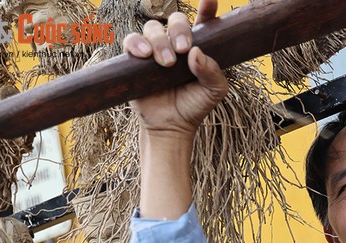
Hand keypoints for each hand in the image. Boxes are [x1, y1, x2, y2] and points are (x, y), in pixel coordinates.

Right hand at [122, 0, 227, 139]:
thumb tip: (196, 52)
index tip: (210, 0)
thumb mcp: (214, 91)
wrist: (171, 127)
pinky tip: (144, 55)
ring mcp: (154, 50)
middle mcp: (175, 44)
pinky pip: (131, 41)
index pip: (204, 21)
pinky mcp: (135, 60)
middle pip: (176, 20)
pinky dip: (136, 43)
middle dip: (179, 29)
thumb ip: (212, 72)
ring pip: (153, 29)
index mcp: (197, 47)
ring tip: (166, 63)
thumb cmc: (195, 106)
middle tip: (183, 49)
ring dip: (159, 42)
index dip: (207, 8)